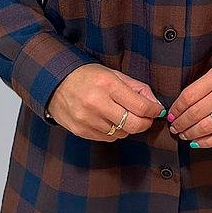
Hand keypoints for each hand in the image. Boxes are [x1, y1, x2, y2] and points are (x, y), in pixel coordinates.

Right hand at [46, 64, 165, 140]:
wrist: (55, 83)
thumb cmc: (87, 76)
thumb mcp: (113, 74)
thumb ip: (137, 88)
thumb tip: (155, 104)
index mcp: (108, 85)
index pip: (141, 106)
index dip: (154, 110)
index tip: (156, 110)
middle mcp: (97, 103)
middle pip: (134, 125)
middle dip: (145, 122)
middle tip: (145, 117)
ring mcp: (88, 119)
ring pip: (122, 133)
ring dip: (127, 126)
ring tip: (120, 114)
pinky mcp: (81, 131)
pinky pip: (108, 138)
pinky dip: (113, 131)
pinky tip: (107, 119)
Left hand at [165, 62, 211, 146]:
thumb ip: (205, 86)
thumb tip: (180, 107)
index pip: (190, 94)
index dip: (177, 109)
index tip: (171, 116)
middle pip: (196, 112)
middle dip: (182, 123)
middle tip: (175, 129)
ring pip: (208, 126)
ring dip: (192, 134)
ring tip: (185, 136)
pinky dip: (208, 142)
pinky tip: (199, 143)